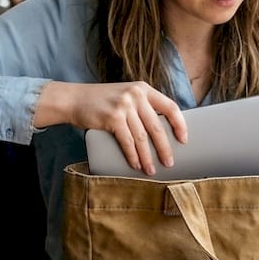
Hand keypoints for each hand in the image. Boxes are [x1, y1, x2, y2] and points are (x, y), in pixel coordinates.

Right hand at [36, 81, 187, 174]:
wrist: (74, 99)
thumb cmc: (102, 101)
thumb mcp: (125, 95)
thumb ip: (141, 106)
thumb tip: (161, 131)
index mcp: (143, 89)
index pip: (170, 107)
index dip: (180, 124)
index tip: (184, 140)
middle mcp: (136, 95)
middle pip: (157, 127)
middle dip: (164, 148)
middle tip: (169, 163)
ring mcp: (124, 106)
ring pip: (142, 137)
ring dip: (147, 157)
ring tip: (151, 170)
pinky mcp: (112, 117)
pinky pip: (127, 141)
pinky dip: (133, 156)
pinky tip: (136, 165)